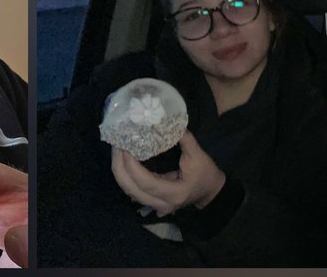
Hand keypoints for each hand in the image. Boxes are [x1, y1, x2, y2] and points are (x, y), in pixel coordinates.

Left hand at [110, 131, 225, 215]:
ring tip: (117, 147)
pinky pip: (132, 189)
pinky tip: (123, 158)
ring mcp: (154, 205)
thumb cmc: (205, 173)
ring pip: (128, 190)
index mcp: (172, 193)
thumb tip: (165, 120)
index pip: (144, 181)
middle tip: (117, 143)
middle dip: (119, 165)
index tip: (126, 144)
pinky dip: (125, 174)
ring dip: (120, 169)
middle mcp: (160, 204)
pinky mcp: (151, 200)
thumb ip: (182, 137)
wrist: (210, 192)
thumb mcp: (198, 154)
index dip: (132, 164)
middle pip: (130, 188)